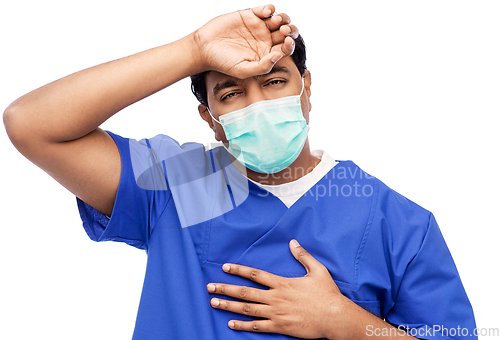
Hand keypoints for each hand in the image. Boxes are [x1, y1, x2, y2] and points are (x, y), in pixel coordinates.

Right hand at [194, 4, 298, 78]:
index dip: (290, 45)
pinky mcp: (250, 15)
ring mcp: (259, 27)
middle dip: (290, 30)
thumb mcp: (243, 70)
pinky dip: (269, 9)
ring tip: (276, 21)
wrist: (205, 48)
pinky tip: (266, 13)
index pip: (285, 49)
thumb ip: (262, 66)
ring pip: (279, 19)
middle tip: (285, 30)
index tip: (287, 41)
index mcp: (267, 54)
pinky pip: (265, 10)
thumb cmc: (223, 62)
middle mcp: (266, 40)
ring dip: (283, 18)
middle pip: (286, 33)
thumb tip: (279, 56)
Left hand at [206, 240, 346, 338]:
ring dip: (229, 305)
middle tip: (210, 287)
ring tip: (214, 302)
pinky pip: (257, 326)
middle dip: (225, 288)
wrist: (335, 317)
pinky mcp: (280, 327)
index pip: (255, 274)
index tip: (225, 267)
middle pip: (245, 292)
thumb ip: (303, 256)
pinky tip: (231, 324)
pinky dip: (243, 325)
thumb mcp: (317, 270)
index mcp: (282, 283)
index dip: (238, 270)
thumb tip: (293, 242)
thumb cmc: (327, 294)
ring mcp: (276, 313)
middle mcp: (275, 298)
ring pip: (247, 309)